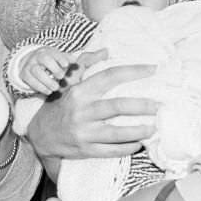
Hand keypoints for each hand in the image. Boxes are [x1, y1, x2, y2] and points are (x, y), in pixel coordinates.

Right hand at [20, 46, 73, 94]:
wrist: (29, 62)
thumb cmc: (48, 61)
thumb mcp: (56, 58)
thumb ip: (66, 59)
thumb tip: (75, 61)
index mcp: (47, 51)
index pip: (54, 53)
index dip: (61, 59)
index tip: (66, 65)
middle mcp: (37, 56)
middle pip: (45, 59)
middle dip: (54, 68)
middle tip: (61, 77)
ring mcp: (30, 65)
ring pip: (37, 71)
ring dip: (47, 81)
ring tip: (55, 88)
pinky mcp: (25, 74)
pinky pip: (31, 81)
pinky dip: (40, 87)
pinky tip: (48, 91)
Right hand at [25, 61, 158, 159]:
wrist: (40, 135)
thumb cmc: (59, 105)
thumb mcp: (68, 83)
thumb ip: (85, 64)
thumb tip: (106, 51)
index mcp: (80, 91)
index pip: (110, 76)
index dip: (133, 71)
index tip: (153, 69)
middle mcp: (82, 111)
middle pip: (117, 106)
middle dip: (142, 105)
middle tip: (159, 105)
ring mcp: (84, 132)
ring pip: (117, 132)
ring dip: (139, 130)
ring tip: (154, 127)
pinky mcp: (86, 150)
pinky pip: (111, 150)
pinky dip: (128, 147)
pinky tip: (139, 144)